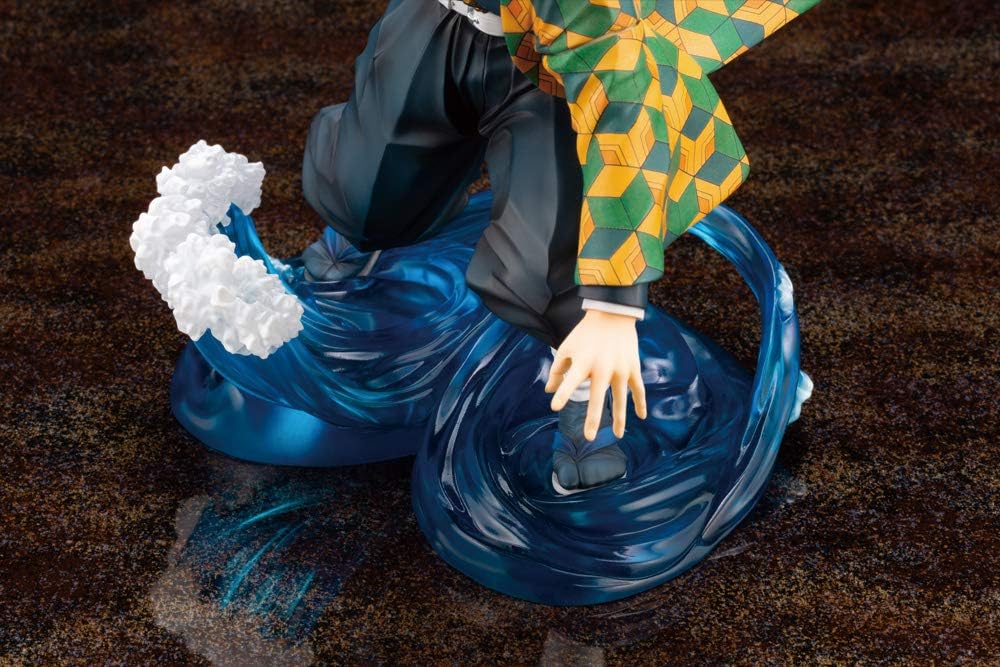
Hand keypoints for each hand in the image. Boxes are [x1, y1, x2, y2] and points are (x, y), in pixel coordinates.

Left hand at [545, 310, 646, 439]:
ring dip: (620, 418)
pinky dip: (640, 402)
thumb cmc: (585, 334)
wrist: (612, 314)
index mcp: (583, 362)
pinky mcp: (633, 368)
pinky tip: (641, 416)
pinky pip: (638, 389)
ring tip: (618, 435)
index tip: (554, 406)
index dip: (563, 394)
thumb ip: (557, 370)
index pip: (570, 381)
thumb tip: (548, 392)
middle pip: (597, 398)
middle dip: (592, 419)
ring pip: (621, 399)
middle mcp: (602, 368)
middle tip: (588, 437)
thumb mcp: (567, 348)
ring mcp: (620, 369)